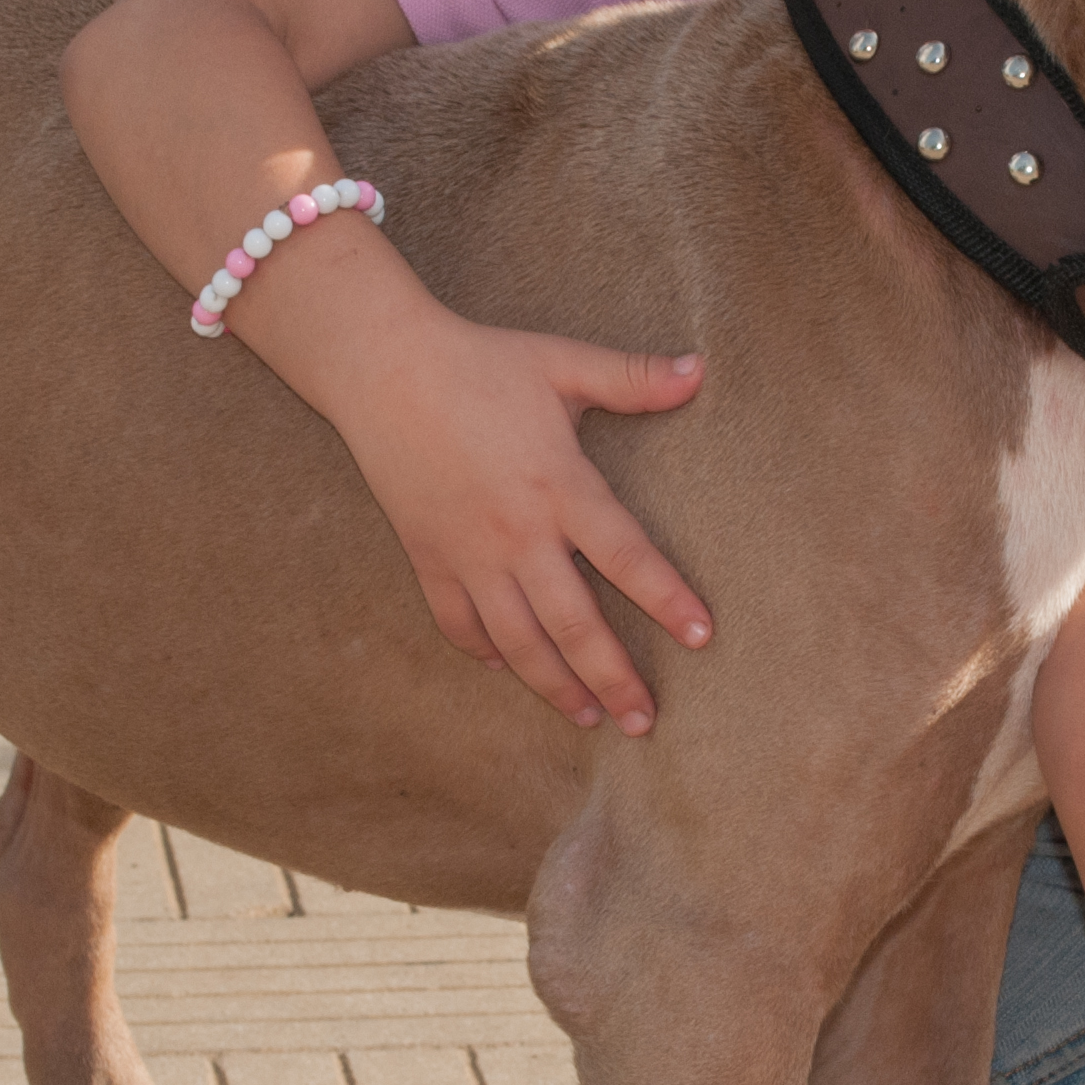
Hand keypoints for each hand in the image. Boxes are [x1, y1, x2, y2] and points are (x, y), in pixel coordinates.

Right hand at [324, 315, 713, 733]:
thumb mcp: (562, 364)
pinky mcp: (428, 557)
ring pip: (516, 640)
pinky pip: (458, 622)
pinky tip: (507, 669)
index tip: (702, 637)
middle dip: (613, 677)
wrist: (383, 369)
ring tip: (589, 717)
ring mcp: (468, 553)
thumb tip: (701, 370)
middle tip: (645, 720)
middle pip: (573, 624)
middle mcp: (516, 533)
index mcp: (559, 486)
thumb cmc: (480, 363)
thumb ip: (633, 378)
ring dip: (554, 685)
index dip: (667, 599)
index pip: (626, 556)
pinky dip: (484, 652)